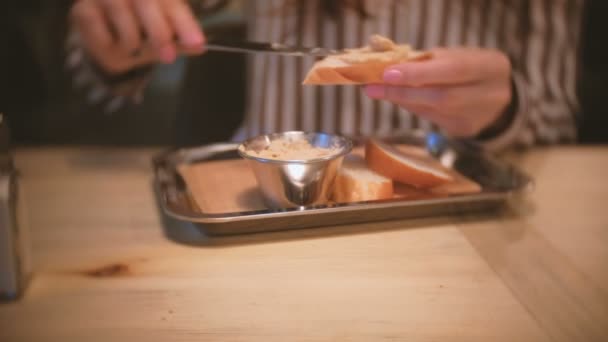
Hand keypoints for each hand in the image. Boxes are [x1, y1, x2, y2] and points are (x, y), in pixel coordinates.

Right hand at [70, 0, 204, 74]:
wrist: (107, 38)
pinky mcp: (82, 9)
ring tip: (135, 48)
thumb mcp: (164, 36)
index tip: (197, 43)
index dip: (184, 23)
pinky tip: (113, 43)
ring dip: (132, 39)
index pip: (171, 2)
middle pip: (145, 1)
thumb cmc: (141, 31)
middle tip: (168, 57)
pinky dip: (109, 42)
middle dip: (159, 32)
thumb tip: (199, 46)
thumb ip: (180, 40)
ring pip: (120, 11)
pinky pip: (98, 26)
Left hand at [363, 48, 511, 137]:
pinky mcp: (465, 130)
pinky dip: (412, 107)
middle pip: (441, 96)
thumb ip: (428, 62)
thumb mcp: (456, 56)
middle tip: (371, 88)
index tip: (387, 73)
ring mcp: (478, 117)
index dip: (419, 73)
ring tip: (377, 91)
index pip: (452, 69)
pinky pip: (431, 119)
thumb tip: (387, 70)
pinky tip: (398, 99)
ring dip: (401, 100)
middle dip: (402, 91)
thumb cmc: (469, 68)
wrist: (497, 96)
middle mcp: (490, 94)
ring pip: (432, 110)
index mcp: (492, 66)